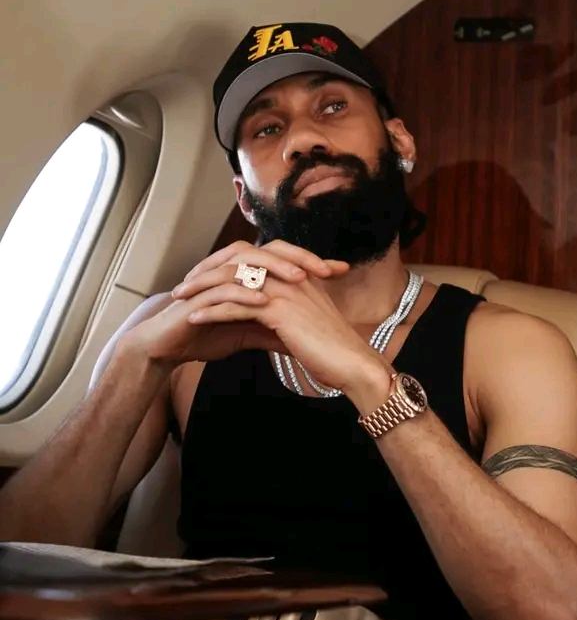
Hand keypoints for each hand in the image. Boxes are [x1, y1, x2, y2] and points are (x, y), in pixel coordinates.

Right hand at [123, 241, 348, 366]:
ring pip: (247, 264)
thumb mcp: (250, 333)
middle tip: (324, 269)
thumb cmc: (207, 333)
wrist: (168, 346)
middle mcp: (232, 270)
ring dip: (274, 270)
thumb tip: (308, 339)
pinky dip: (245, 293)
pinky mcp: (199, 295)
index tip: (340, 270)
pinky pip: (224, 289)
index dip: (311, 262)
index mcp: (246, 274)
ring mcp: (214, 279)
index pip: (283, 258)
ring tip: (300, 279)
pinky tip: (264, 300)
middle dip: (298, 258)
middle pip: (268, 251)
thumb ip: (276, 330)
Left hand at [173, 256, 390, 395]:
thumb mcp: (308, 321)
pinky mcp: (278, 311)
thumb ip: (289, 311)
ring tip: (179, 299)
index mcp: (297, 273)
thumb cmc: (333, 347)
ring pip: (232, 280)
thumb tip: (267, 317)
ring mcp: (284, 291)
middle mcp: (290, 276)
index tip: (204, 277)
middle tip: (184, 284)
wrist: (352, 362)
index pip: (253, 257)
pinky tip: (193, 319)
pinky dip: (211, 311)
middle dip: (206, 271)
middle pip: (237, 261)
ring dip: (201, 289)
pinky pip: (236, 305)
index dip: (225, 265)